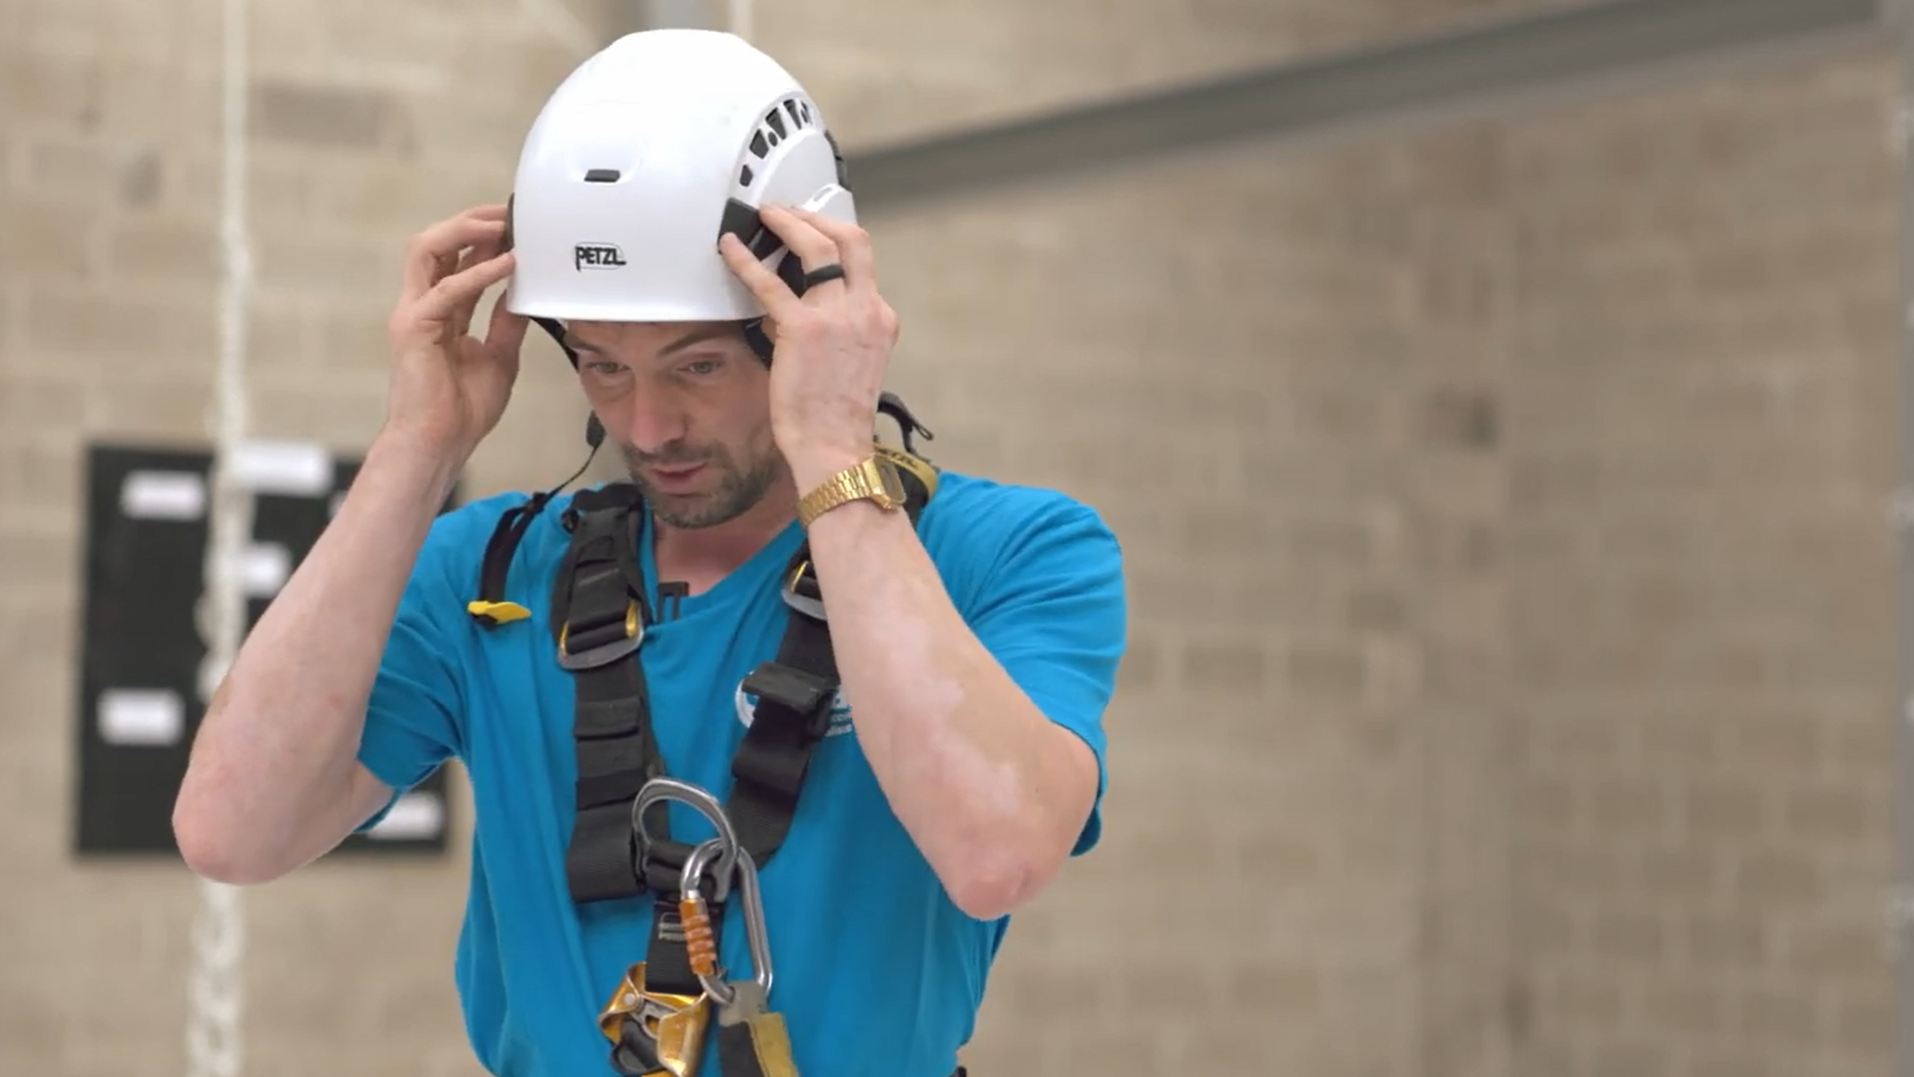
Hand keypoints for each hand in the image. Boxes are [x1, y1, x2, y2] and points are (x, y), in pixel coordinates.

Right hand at [381, 203, 527, 460]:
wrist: (440, 443)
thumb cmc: (462, 409)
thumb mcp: (500, 356)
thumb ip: (507, 322)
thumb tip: (524, 294)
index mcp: (441, 312)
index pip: (456, 259)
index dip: (483, 237)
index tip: (516, 224)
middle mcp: (422, 305)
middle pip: (436, 243)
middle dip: (471, 221)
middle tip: (508, 211)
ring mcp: (413, 313)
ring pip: (428, 250)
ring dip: (466, 231)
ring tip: (503, 224)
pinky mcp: (413, 327)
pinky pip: (447, 289)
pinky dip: (479, 272)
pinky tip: (508, 263)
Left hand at [719, 205, 897, 490]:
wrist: (834, 447)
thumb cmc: (837, 417)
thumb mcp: (855, 361)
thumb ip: (839, 329)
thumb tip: (801, 306)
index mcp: (880, 319)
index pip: (862, 263)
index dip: (835, 240)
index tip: (814, 232)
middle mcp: (865, 310)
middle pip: (851, 240)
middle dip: (818, 218)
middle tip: (789, 213)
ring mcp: (836, 316)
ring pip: (816, 247)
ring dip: (788, 224)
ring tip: (766, 217)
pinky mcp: (802, 328)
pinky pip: (769, 281)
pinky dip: (746, 259)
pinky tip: (731, 249)